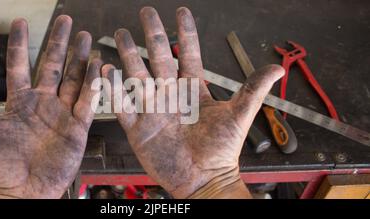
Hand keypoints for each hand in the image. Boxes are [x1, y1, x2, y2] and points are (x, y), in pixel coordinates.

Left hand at [0, 15, 101, 197]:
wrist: (21, 194)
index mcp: (20, 103)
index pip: (20, 66)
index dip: (20, 43)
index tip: (21, 22)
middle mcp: (43, 105)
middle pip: (53, 67)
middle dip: (60, 44)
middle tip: (67, 23)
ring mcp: (62, 115)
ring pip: (73, 80)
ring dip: (80, 59)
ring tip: (85, 39)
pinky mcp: (77, 128)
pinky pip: (88, 102)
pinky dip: (95, 84)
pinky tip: (100, 67)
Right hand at [102, 7, 283, 197]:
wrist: (204, 180)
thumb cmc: (222, 151)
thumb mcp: (239, 116)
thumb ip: (253, 90)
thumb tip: (276, 68)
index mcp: (193, 90)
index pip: (189, 54)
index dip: (186, 33)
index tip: (181, 12)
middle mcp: (171, 95)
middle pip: (159, 58)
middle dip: (152, 35)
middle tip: (146, 12)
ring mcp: (153, 109)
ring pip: (138, 76)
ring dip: (129, 55)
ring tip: (122, 35)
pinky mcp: (138, 128)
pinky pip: (123, 105)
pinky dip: (114, 90)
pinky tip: (106, 72)